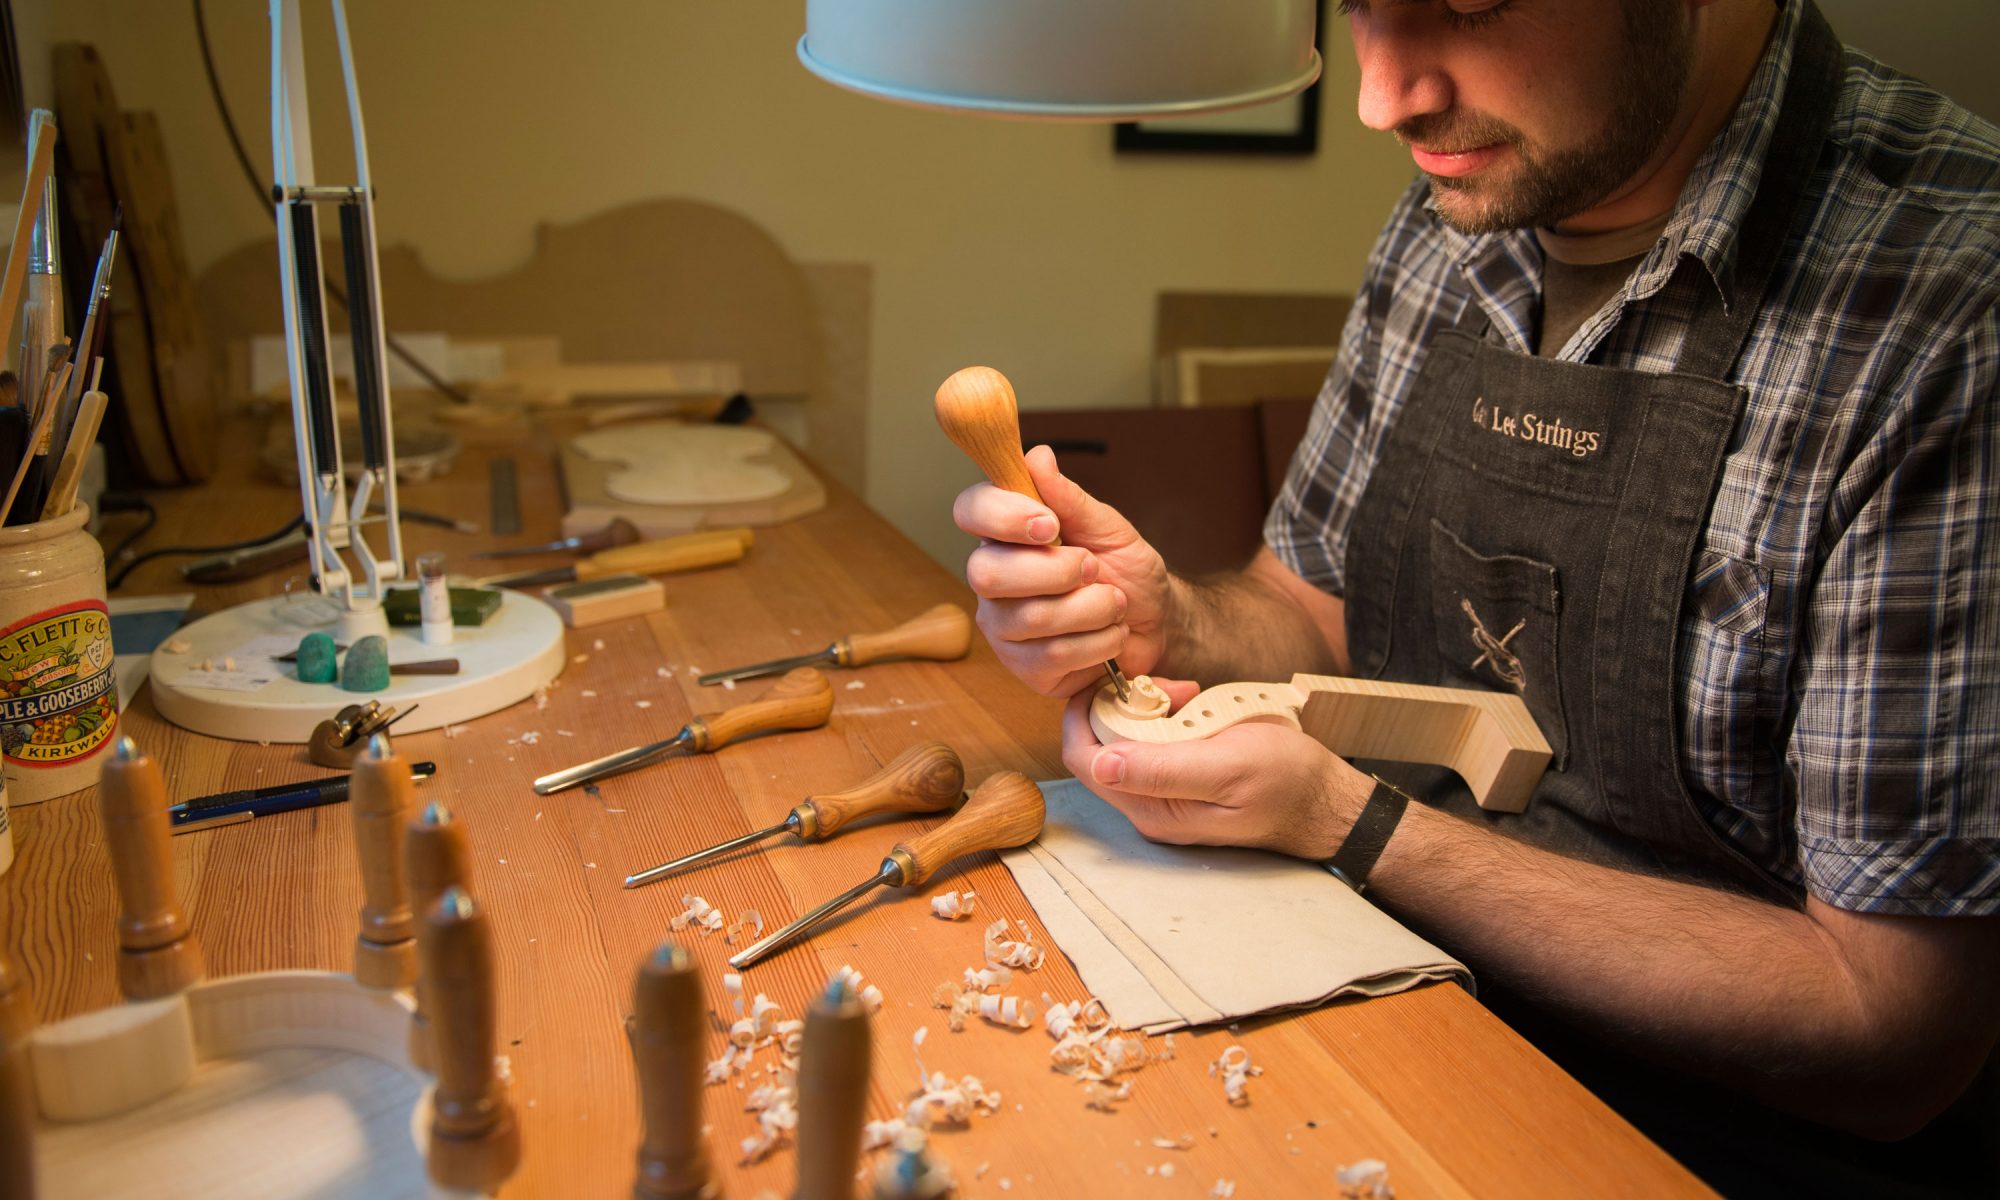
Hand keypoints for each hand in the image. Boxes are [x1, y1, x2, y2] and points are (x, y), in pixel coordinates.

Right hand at [954, 445, 1172, 696]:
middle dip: (1054, 571)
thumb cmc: (1128, 571)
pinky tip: (1109, 635)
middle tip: (1094, 568)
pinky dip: (1096, 642)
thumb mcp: (1109, 528)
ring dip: (1090, 608)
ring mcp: (1004, 625)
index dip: (1002, 516)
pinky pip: (1051, 655)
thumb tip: (1037, 457)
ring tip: (1113, 603)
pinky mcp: (1024, 666)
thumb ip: (1070, 498)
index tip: (1050, 524)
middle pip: (986, 573)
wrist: (1158, 623)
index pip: (970, 511)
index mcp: (1007, 533)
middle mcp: (994, 578)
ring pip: (1028, 617)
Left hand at [1060, 680, 1370, 859]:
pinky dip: (1166, 717)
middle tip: (1170, 690)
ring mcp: (1164, 796)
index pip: (1085, 761)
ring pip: (1124, 741)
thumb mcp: (1229, 767)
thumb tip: (1104, 766)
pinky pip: (1151, 743)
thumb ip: (1164, 770)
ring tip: (1188, 695)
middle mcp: (1149, 807)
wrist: (1325, 800)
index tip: (1113, 681)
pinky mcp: (1179, 782)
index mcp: (1153, 808)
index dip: (1085, 716)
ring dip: (1148, 709)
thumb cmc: (1287, 782)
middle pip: (1100, 748)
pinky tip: (1195, 707)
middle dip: (1124, 707)